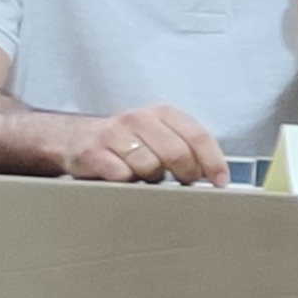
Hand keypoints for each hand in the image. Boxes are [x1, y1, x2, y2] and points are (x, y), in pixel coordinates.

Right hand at [61, 105, 227, 183]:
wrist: (76, 139)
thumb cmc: (127, 143)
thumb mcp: (160, 136)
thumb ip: (187, 148)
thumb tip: (216, 175)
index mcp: (163, 113)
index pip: (198, 136)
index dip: (213, 162)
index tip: (220, 182)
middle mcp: (139, 118)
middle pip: (176, 153)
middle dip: (186, 175)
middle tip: (184, 185)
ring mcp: (114, 134)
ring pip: (149, 167)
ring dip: (152, 179)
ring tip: (145, 176)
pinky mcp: (93, 153)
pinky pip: (122, 176)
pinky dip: (128, 183)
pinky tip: (124, 179)